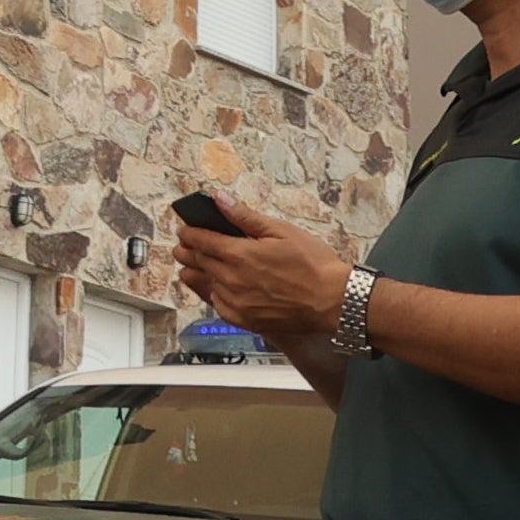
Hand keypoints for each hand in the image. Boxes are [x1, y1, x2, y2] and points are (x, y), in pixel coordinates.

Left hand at [173, 196, 350, 342]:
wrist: (334, 301)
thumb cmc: (313, 264)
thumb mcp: (282, 231)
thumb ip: (245, 217)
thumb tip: (219, 199)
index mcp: (238, 254)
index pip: (199, 240)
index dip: (189, 233)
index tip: (185, 230)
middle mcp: (231, 280)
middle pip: (196, 262)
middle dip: (189, 251)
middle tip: (186, 245)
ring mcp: (236, 302)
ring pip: (203, 284)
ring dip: (197, 272)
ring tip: (197, 265)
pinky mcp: (244, 320)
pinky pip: (217, 304)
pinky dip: (214, 293)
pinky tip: (219, 287)